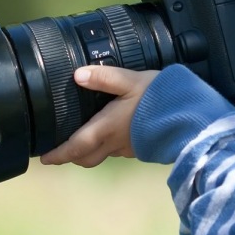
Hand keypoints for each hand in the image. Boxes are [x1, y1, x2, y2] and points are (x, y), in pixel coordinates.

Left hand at [39, 66, 159, 167]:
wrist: (190, 118)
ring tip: (83, 142)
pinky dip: (108, 147)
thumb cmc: (160, 98)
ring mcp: (129, 148)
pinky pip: (118, 151)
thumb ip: (104, 77)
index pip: (75, 147)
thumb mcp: (130, 80)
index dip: (58, 155)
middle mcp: (115, 143)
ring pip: (102, 156)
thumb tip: (77, 75)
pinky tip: (111, 135)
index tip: (44, 159)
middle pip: (86, 159)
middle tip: (60, 153)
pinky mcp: (142, 147)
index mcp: (106, 129)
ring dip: (89, 153)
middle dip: (71, 158)